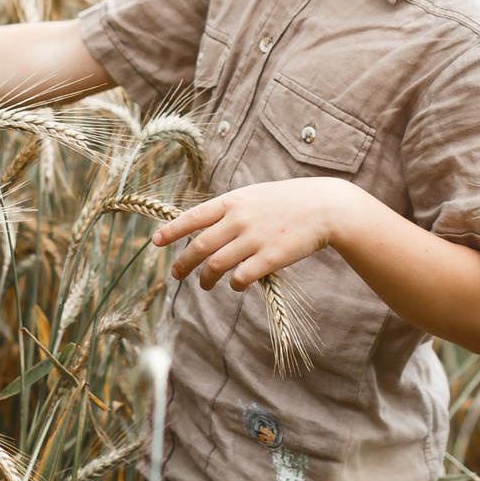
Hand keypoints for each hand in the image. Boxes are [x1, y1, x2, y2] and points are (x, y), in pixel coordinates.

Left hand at [151, 178, 365, 290]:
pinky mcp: (270, 257)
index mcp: (233, 201)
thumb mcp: (254, 195)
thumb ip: (229, 210)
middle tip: (176, 275)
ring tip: (205, 285)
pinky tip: (235, 284)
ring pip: (215, 265)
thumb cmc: (287, 202)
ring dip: (205, 279)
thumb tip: (202, 227)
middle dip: (183, 263)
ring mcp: (254, 238)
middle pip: (199, 246)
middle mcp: (239, 219)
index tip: (156, 242)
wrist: (324, 207)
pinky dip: (233, 284)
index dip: (172, 231)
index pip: (193, 217)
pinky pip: (240, 277)